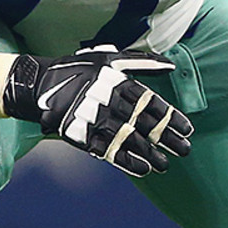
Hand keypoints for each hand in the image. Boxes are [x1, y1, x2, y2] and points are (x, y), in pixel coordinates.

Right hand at [1, 45, 192, 175]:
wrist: (40, 84)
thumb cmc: (79, 69)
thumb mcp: (109, 58)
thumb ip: (141, 62)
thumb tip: (171, 64)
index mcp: (118, 82)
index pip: (152, 104)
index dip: (171, 118)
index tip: (187, 130)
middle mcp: (109, 102)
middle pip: (145, 125)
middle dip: (167, 140)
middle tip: (185, 151)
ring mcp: (95, 120)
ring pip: (130, 141)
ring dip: (151, 155)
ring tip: (165, 165)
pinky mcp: (81, 135)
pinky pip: (109, 152)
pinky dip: (127, 162)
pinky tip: (143, 170)